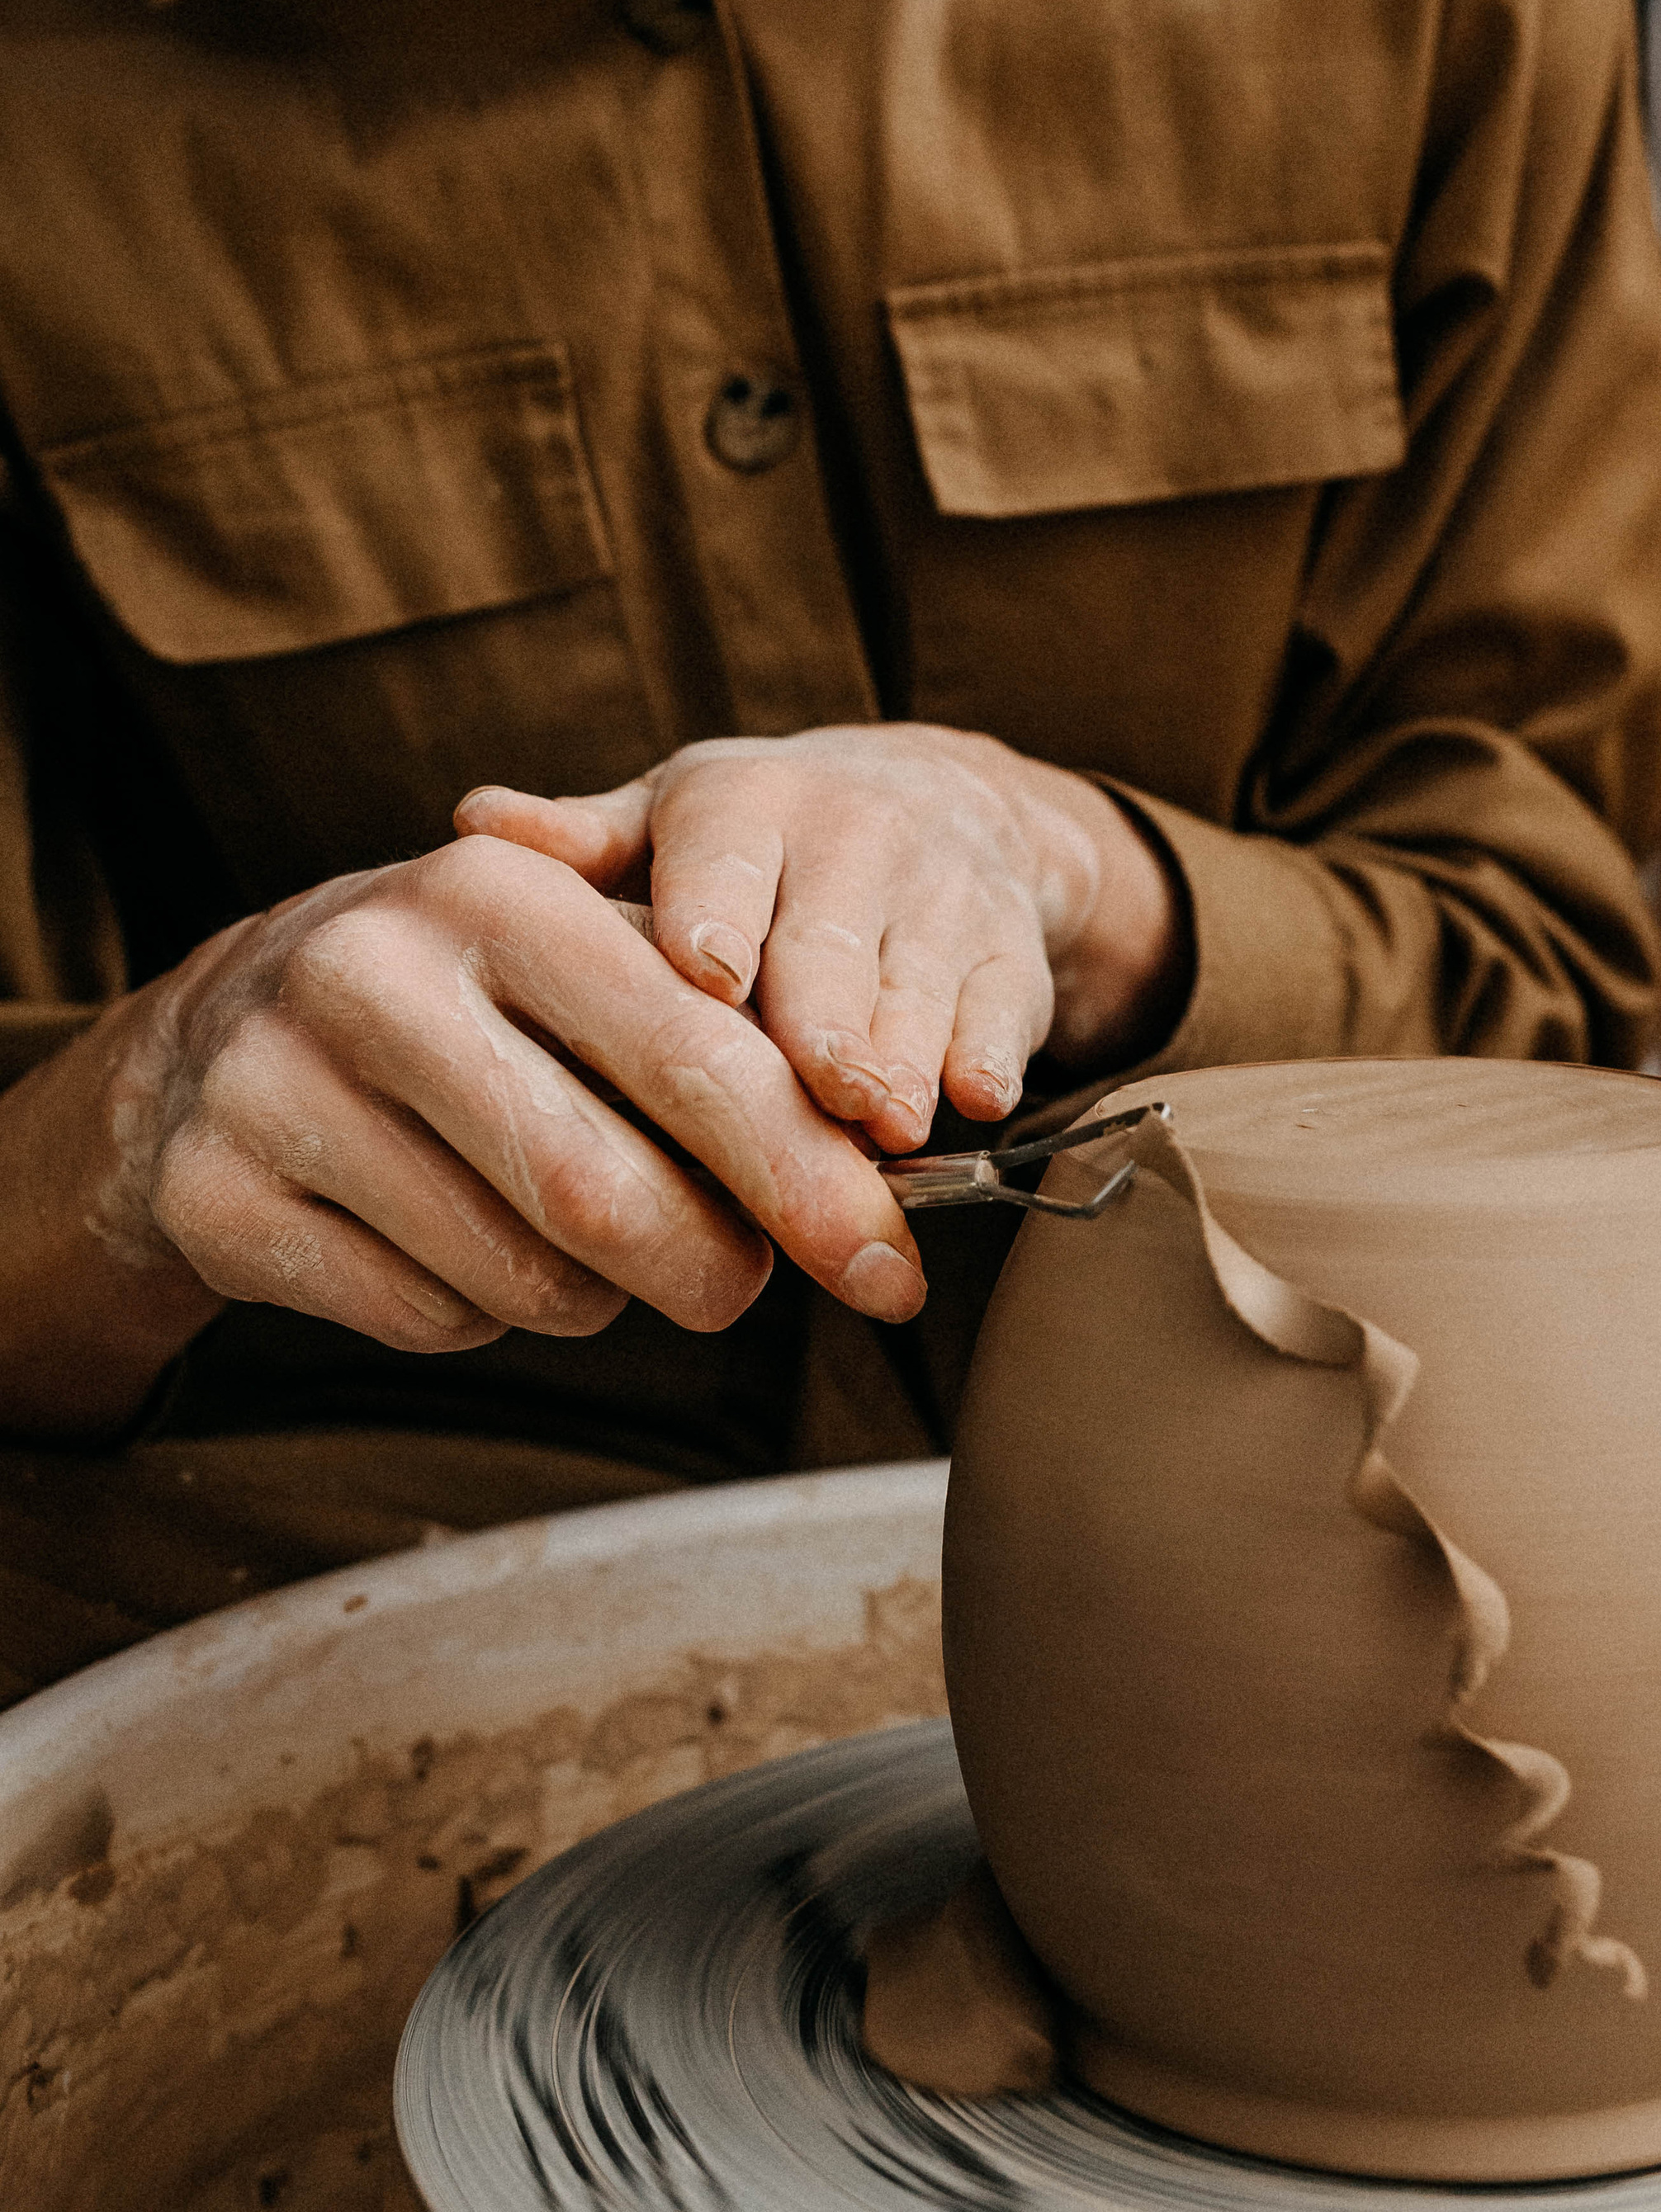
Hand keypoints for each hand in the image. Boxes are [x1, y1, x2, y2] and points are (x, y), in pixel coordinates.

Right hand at [3, 837, 927, 1427]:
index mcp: (499, 891)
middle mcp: (373, 972)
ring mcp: (276, 1085)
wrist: (223, 1038)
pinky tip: (455, 1246)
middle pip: (607, 1193)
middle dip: (712, 1268)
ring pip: (523, 1276)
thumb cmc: (475, 1009)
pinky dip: (484, 1315)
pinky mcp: (217, 1200)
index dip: (809, 1179)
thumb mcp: (590, 972)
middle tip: (740, 1285)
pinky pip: (428, 1320)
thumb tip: (877, 1195)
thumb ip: (733, 1051)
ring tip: (574, 1236)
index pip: (695, 1057)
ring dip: (596, 1295)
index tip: (891, 1269)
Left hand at [454, 725, 1189, 1155]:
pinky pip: (1004, 1007)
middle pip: (830, 944)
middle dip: (825, 1023)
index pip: (725, 862)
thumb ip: (582, 844)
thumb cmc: (763, 849)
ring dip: (904, 1060)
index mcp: (746, 805)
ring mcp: (942, 894)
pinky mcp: (1011, 952)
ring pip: (919, 985)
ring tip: (884, 1127)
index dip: (717, 920)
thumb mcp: (670, 826)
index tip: (706, 979)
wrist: (951, 810)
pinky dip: (990, 1055)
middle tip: (816, 1094)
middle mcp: (851, 834)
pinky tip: (976, 1102)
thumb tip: (474, 818)